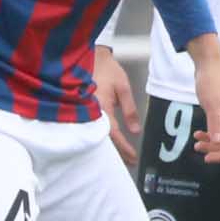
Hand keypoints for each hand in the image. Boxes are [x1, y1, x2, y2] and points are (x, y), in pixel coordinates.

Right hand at [91, 46, 140, 167]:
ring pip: (98, 136)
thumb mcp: (124, 88)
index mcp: (101, 107)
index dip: (124, 147)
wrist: (92, 58)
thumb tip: (135, 131)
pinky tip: (110, 144)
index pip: (114, 134)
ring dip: (111, 148)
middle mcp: (91, 113)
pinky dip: (104, 138)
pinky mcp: (84, 111)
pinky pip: (93, 129)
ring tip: (123, 158)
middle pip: (104, 140)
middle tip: (130, 163)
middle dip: (117, 153)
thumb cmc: (108, 71)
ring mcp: (85, 112)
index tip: (134, 157)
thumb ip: (130, 110)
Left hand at [186, 48, 219, 168]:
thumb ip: (216, 122)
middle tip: (206, 157)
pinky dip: (208, 137)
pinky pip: (217, 133)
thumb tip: (219, 142)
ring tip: (198, 146)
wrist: (207, 64)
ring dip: (212, 146)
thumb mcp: (213, 102)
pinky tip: (198, 136)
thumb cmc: (213, 79)